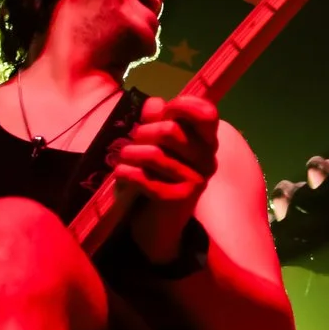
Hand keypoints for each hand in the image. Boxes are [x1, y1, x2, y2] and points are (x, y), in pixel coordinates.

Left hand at [116, 96, 220, 261]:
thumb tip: (155, 102)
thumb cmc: (158, 178)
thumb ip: (157, 120)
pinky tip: (120, 175)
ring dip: (129, 154)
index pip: (207, 113)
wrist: (159, 227)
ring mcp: (196, 180)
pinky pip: (144, 178)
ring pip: (153, 154)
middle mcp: (208, 160)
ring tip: (123, 160)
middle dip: (142, 133)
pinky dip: (125, 174)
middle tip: (134, 143)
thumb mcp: (157, 144)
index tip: (164, 112)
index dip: (182, 105)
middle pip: (170, 130)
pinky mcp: (180, 199)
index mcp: (206, 142)